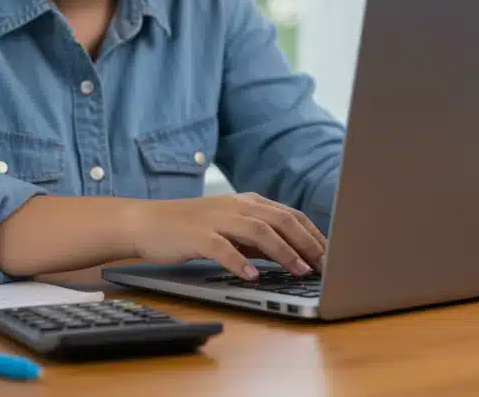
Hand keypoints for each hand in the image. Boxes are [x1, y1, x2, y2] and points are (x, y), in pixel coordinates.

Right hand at [124, 193, 326, 279]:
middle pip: (282, 220)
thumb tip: (294, 253)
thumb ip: (259, 237)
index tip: (332, 255)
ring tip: (299, 271)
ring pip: (258, 231)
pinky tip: (251, 276)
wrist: (146, 223)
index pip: (291, 215)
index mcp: (248, 202)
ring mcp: (217, 219)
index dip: (314, 234)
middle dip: (307, 243)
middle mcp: (236, 206)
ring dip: (283, 252)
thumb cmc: (191, 228)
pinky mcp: (196, 236)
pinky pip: (222, 248)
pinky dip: (239, 261)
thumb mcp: (230, 227)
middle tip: (325, 265)